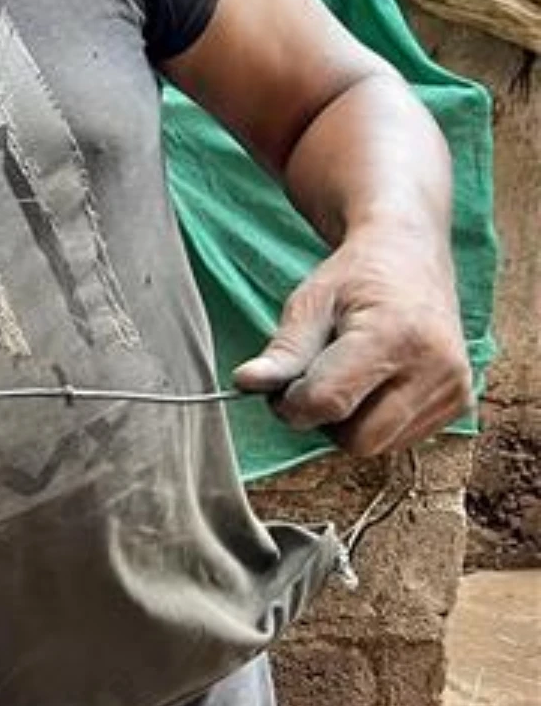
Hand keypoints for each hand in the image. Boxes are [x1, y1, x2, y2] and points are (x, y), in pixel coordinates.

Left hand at [232, 230, 471, 458]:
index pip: (329, 402)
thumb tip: (245, 383)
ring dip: (349, 423)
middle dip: (323, 420)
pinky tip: (375, 383)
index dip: (292, 404)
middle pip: (358, 439)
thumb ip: (283, 351)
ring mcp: (453, 389)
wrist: (411, 258)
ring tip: (346, 377)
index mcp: (394, 336)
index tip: (281, 384)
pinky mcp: (460, 403)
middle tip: (313, 380)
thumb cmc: (355, 278)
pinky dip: (375, 421)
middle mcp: (435, 367)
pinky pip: (400, 440)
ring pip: (378, 446)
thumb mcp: (309, 303)